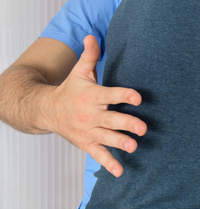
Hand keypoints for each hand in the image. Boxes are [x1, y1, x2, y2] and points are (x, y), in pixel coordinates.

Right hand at [48, 35, 145, 176]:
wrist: (47, 110)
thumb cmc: (71, 89)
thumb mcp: (80, 71)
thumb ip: (89, 55)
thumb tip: (92, 35)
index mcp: (92, 96)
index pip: (111, 95)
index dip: (125, 95)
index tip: (138, 97)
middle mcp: (90, 115)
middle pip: (111, 120)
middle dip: (127, 124)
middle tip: (143, 128)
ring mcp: (88, 131)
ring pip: (106, 138)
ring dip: (120, 143)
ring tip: (135, 147)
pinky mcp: (86, 143)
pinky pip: (98, 155)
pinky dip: (109, 164)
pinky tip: (120, 172)